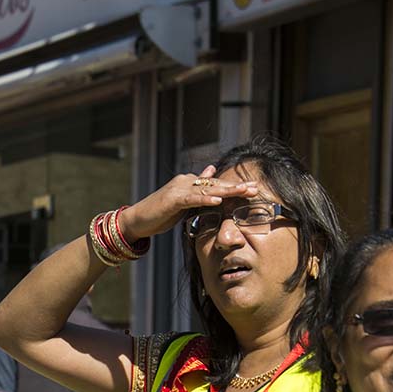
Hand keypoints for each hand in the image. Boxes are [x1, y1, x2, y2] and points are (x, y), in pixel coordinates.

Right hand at [118, 165, 257, 241]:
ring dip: (226, 191)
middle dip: (236, 187)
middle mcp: (185, 181)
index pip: (215, 184)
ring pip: (207, 189)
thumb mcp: (181, 201)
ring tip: (243, 191)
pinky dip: (205, 199)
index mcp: (189, 183)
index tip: (252, 189)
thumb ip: (197, 189)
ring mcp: (178, 189)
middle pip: (215, 184)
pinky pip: (192, 199)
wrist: (136, 220)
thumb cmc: (159, 213)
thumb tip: (210, 171)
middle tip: (255, 188)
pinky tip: (218, 201)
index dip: (233, 187)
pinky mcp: (172, 199)